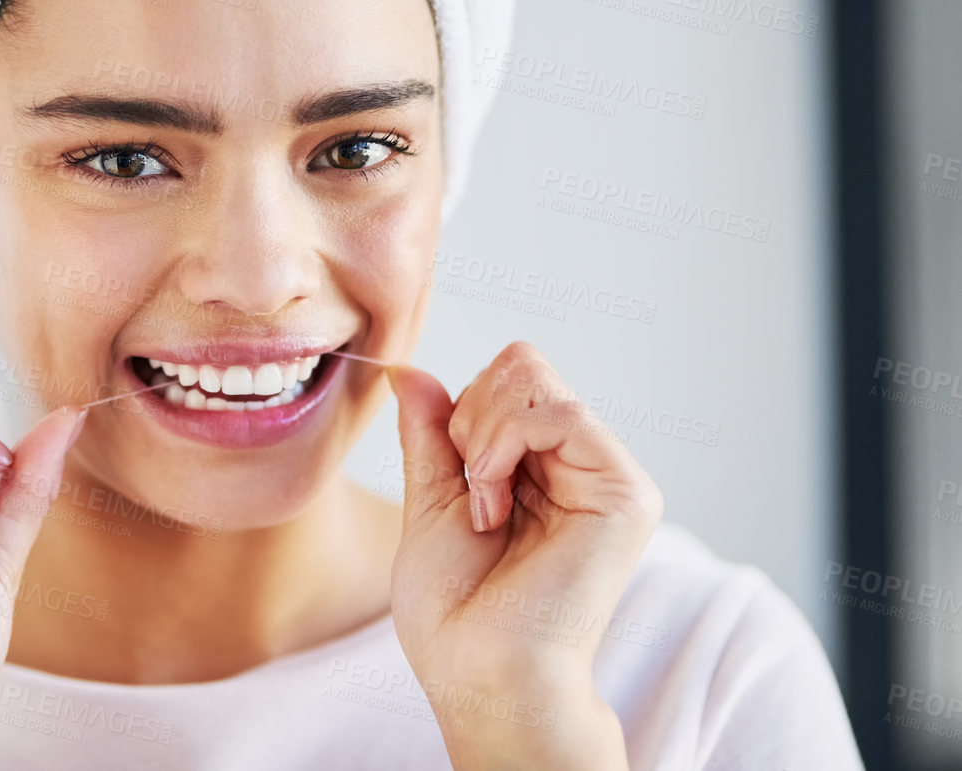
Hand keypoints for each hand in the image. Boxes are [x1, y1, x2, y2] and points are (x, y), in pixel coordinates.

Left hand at [387, 342, 662, 770]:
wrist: (479, 671)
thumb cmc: (455, 609)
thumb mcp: (431, 499)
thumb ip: (430, 432)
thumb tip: (408, 370)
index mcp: (542, 467)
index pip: (506, 377)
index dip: (464, 412)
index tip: (456, 480)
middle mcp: (581, 465)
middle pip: (522, 365)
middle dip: (471, 417)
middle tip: (472, 491)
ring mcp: (608, 476)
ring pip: (534, 378)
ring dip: (482, 439)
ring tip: (486, 508)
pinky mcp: (627, 493)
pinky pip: (559, 412)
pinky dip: (504, 444)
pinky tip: (497, 504)